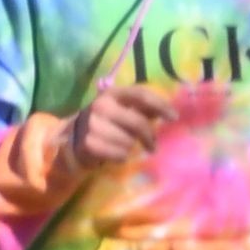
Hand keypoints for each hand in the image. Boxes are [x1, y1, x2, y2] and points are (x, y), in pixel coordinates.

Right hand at [64, 85, 178, 169]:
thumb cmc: (108, 123)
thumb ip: (144, 108)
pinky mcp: (89, 143)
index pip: (141, 95)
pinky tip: (114, 153)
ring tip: (123, 145)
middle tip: (152, 146)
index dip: (160, 105)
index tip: (174, 118)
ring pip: (129, 141)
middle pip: (138, 122)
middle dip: (149, 136)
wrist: (75, 138)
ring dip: (130, 147)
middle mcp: (101, 105)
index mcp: (113, 93)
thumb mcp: (122, 110)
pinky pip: (119, 154)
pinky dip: (121, 157)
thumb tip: (170, 112)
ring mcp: (93, 124)